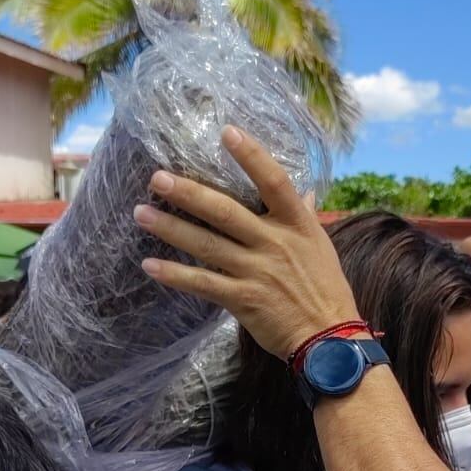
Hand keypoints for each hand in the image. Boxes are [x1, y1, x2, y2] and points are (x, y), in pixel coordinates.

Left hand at [133, 128, 358, 358]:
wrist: (329, 338)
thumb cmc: (326, 289)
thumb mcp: (321, 246)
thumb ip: (305, 216)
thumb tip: (304, 192)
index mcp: (296, 225)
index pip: (274, 181)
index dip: (251, 155)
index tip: (227, 132)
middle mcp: (274, 244)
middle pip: (225, 212)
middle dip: (188, 193)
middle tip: (157, 178)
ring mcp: (257, 272)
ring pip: (207, 246)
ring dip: (171, 229)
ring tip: (141, 213)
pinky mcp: (243, 300)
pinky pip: (203, 284)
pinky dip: (176, 275)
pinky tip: (151, 265)